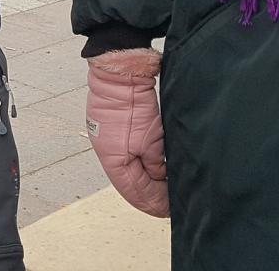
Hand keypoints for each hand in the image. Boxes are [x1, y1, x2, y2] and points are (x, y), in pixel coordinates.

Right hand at [85, 48, 167, 217]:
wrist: (122, 68)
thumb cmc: (133, 100)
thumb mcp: (150, 139)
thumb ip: (155, 165)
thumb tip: (160, 179)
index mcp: (112, 159)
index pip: (134, 193)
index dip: (154, 203)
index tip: (171, 210)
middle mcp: (107, 152)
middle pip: (131, 184)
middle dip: (151, 195)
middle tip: (171, 204)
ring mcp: (109, 139)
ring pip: (130, 171)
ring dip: (147, 181)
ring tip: (166, 188)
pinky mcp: (116, 128)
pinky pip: (129, 156)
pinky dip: (142, 165)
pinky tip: (155, 167)